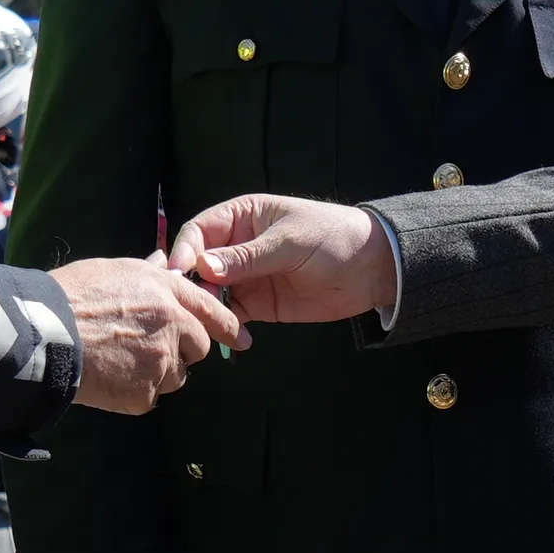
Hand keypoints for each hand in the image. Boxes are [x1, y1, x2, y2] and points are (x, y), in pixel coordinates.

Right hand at [53, 255, 245, 412]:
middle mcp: (172, 324)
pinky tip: (109, 378)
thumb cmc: (70, 297)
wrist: (43, 334)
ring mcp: (161, 361)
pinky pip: (150, 397)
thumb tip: (164, 260)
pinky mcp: (146, 393)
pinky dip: (134, 392)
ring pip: (176, 376)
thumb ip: (147, 272)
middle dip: (181, 351)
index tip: (242, 338)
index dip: (228, 325)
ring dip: (158, 373)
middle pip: (198, 347)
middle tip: (147, 349)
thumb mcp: (112, 271)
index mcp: (165, 291)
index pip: (210, 308)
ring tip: (120, 362)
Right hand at [169, 194, 399, 323]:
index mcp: (242, 217)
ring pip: (213, 292)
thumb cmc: (332, 237)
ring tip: (208, 323)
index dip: (185, 251)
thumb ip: (247, 256)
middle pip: (199, 265)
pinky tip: (227, 335)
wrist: (372, 269)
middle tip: (191, 304)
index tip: (181, 274)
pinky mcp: (259, 304)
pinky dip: (226, 325)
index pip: (199, 231)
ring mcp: (247, 276)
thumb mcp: (289, 242)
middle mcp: (238, 246)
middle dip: (193, 284)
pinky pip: (233, 314)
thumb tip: (203, 266)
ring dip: (207, 307)